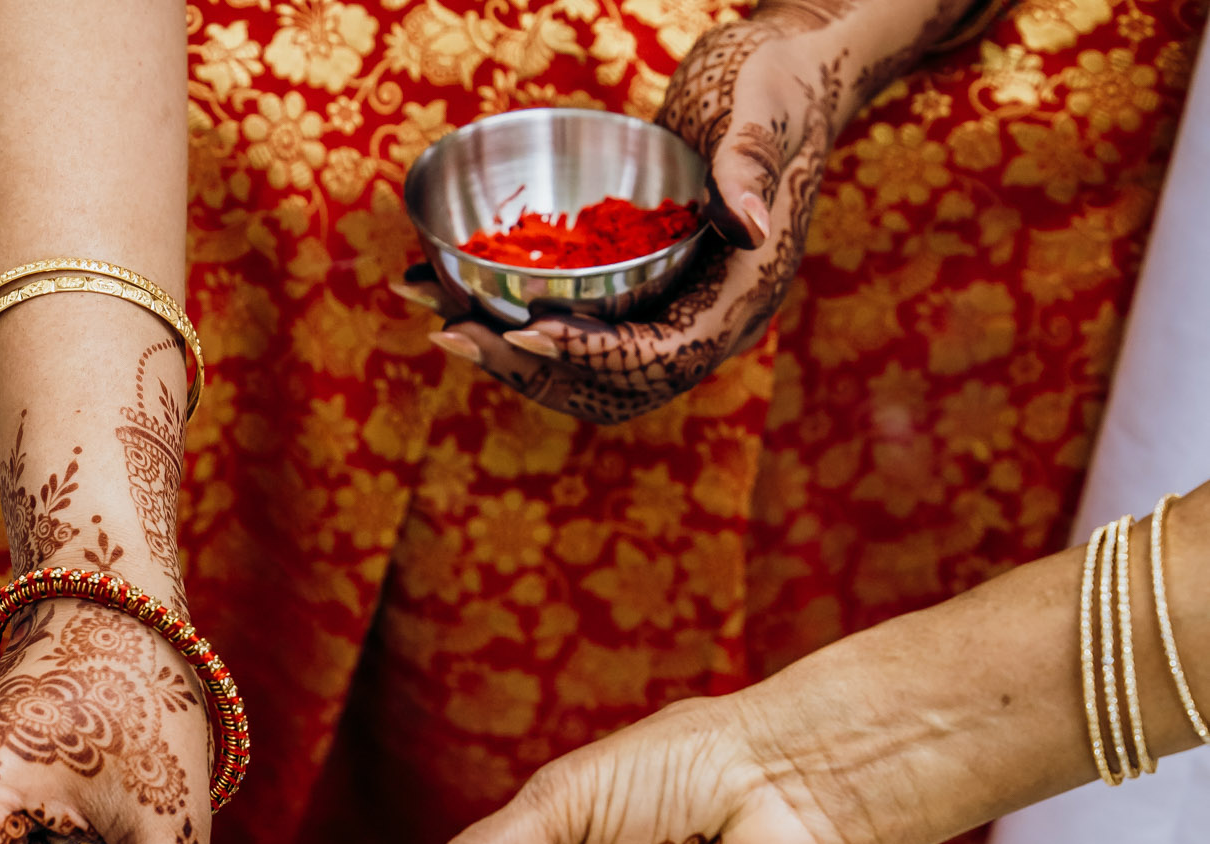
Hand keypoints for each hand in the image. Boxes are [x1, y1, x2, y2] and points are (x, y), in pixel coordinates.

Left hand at [403, 2, 943, 425]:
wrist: (787, 75)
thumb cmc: (780, 83)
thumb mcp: (764, 112)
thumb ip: (750, 166)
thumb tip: (745, 224)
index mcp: (740, 300)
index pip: (660, 358)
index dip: (592, 355)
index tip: (526, 332)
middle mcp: (704, 323)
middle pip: (610, 386)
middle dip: (529, 369)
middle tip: (453, 334)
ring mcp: (672, 313)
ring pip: (584, 370)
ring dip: (509, 355)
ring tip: (439, 319)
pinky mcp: (642, 292)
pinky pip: (578, 326)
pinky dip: (517, 319)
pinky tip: (456, 287)